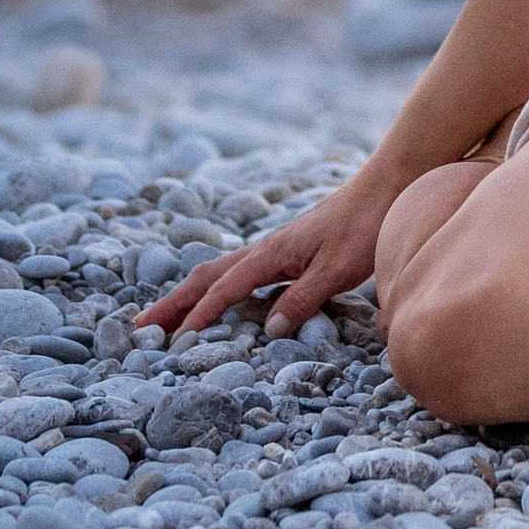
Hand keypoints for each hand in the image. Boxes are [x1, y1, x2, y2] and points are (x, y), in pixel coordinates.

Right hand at [137, 180, 385, 342]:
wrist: (385, 188)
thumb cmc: (364, 227)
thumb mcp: (337, 269)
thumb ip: (303, 299)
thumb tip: (268, 331)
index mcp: (273, 252)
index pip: (227, 288)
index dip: (203, 315)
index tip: (177, 341)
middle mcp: (266, 249)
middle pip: (209, 277)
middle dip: (175, 303)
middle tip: (142, 329)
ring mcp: (274, 250)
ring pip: (220, 273)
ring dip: (190, 296)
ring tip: (165, 319)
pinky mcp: (287, 253)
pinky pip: (238, 274)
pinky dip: (215, 290)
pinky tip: (218, 301)